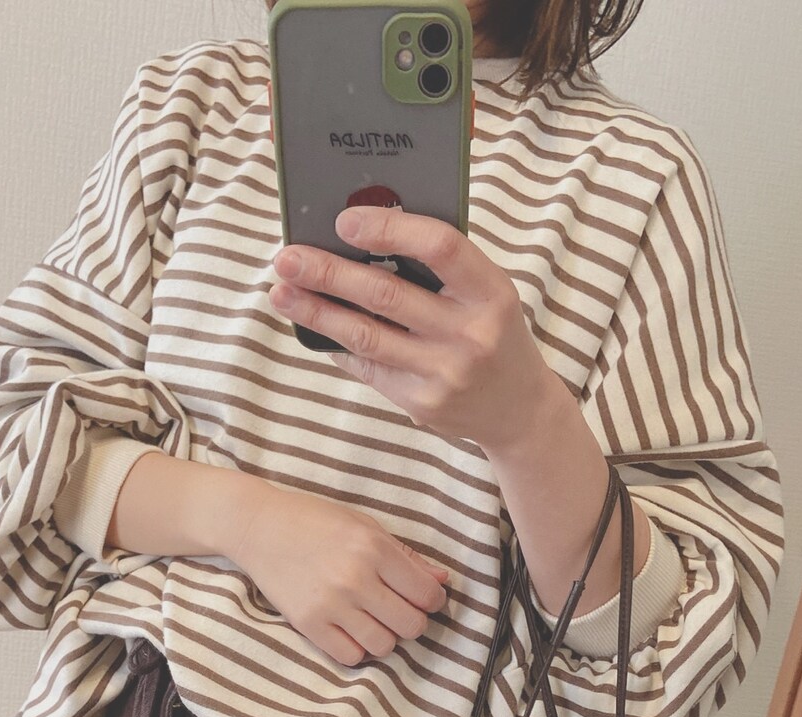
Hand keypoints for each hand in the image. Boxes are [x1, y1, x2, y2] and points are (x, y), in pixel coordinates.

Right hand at [231, 483, 449, 666]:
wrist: (258, 527)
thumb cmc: (315, 521)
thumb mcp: (365, 526)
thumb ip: (406, 556)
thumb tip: (443, 580)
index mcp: (374, 549)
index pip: (427, 594)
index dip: (432, 600)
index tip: (422, 597)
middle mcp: (355, 579)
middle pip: (411, 625)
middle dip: (412, 621)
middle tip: (398, 610)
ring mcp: (330, 605)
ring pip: (384, 645)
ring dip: (384, 636)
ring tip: (372, 619)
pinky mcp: (308, 624)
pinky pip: (350, 656)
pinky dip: (356, 647)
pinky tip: (350, 629)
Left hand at [268, 205, 558, 454]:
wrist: (519, 411)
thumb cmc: (494, 335)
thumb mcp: (487, 294)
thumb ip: (440, 268)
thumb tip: (362, 238)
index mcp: (491, 292)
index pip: (440, 246)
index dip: (389, 229)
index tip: (344, 221)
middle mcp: (470, 333)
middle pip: (387, 293)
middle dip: (329, 272)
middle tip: (287, 257)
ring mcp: (444, 373)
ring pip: (366, 335)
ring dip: (317, 312)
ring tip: (282, 292)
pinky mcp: (422, 403)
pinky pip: (369, 367)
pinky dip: (337, 345)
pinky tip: (312, 328)